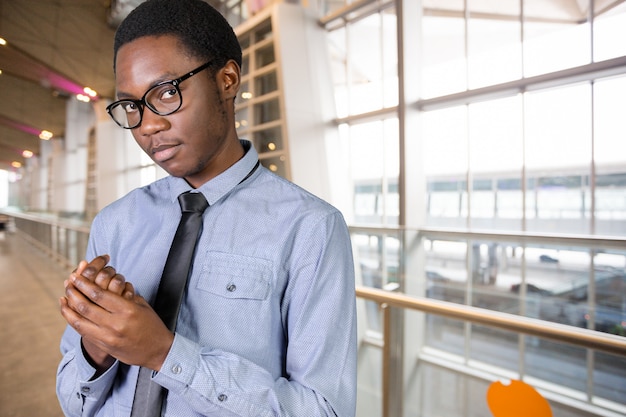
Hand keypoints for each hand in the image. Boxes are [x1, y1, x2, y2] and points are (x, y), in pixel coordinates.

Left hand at [60, 256, 173, 372]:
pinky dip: (72, 320)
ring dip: (69, 307)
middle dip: (74, 292)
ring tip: (64, 296)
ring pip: (79, 321)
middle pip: (86, 306)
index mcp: (127, 310)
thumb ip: (123, 295)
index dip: (84, 284)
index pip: (99, 294)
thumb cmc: (151, 324)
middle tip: (69, 282)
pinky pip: (82, 331)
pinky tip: (69, 311)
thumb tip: (105, 284)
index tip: (77, 276)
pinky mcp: (103, 345)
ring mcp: (108, 337)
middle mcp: (115, 324)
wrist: (157, 351)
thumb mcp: (141, 305)